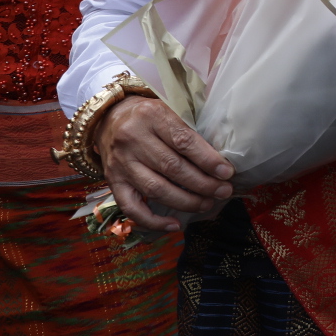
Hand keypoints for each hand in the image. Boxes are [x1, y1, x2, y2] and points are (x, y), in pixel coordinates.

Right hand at [93, 95, 233, 231]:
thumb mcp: (168, 111)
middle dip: (202, 184)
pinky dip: (153, 220)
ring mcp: (120, 163)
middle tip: (223, 191)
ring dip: (185, 201)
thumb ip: (188, 132)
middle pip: (172, 167)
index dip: (207, 160)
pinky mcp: (112, 182)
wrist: (107, 118)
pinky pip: (131, 207)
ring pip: (155, 189)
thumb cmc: (148, 116)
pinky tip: (175, 224)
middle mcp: (132, 140)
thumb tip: (218, 162)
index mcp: (151, 116)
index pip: (184, 141)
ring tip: (207, 204)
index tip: (227, 172)